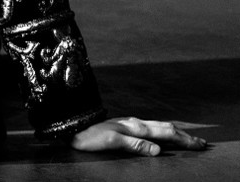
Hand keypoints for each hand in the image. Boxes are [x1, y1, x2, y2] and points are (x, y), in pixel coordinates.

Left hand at [71, 117, 207, 156]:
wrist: (71, 125)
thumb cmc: (89, 136)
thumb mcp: (111, 142)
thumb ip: (135, 144)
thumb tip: (158, 150)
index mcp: (135, 127)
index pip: (166, 133)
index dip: (184, 140)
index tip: (200, 145)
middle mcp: (134, 123)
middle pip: (165, 128)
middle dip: (184, 135)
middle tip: (201, 143)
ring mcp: (129, 123)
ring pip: (157, 125)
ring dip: (174, 132)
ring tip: (185, 136)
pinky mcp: (122, 125)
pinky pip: (149, 127)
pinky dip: (161, 130)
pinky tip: (158, 133)